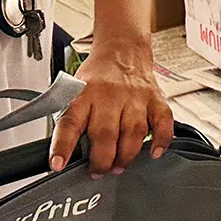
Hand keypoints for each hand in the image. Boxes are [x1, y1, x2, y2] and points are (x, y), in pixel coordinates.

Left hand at [50, 37, 173, 175]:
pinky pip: (163, 122)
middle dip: (102, 160)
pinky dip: (161, 140)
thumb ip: (72, 120)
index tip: (58, 164)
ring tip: (120, 166)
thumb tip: (65, 155)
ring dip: (126, 156)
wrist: (122, 49)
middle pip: (105, 134)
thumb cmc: (97, 76)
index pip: (70, 122)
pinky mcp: (155, 98)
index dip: (63, 146)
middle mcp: (109, 95)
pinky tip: (153, 152)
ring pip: (133, 132)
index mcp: (84, 94)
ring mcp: (135, 97)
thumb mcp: (75, 91)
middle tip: (98, 171)